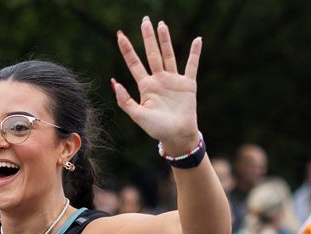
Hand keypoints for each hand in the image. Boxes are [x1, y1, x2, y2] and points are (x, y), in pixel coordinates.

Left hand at [111, 18, 201, 152]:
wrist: (177, 136)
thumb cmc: (156, 128)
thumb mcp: (137, 115)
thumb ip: (125, 100)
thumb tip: (113, 81)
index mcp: (145, 86)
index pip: (134, 63)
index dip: (127, 49)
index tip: (120, 35)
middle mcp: (158, 79)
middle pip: (152, 54)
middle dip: (147, 37)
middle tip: (145, 20)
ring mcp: (173, 80)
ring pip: (169, 55)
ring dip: (165, 40)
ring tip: (162, 24)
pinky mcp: (188, 84)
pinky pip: (192, 65)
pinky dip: (195, 53)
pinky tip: (197, 40)